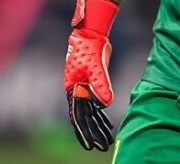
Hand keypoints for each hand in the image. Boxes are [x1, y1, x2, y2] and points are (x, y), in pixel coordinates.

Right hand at [63, 0, 118, 150]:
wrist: (92, 33)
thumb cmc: (90, 48)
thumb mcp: (96, 67)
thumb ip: (101, 85)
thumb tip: (106, 104)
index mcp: (72, 89)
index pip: (78, 116)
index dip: (83, 132)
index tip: (89, 145)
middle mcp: (76, 91)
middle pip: (84, 117)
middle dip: (92, 133)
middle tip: (100, 147)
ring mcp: (83, 88)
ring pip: (90, 113)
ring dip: (97, 126)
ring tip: (105, 141)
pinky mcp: (92, 84)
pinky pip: (96, 104)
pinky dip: (101, 115)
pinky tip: (106, 125)